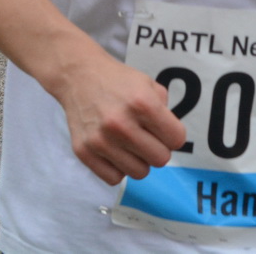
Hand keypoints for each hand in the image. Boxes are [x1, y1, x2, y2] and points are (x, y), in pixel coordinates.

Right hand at [50, 50, 187, 184]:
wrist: (78, 76)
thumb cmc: (118, 81)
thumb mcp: (149, 84)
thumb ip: (166, 111)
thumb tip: (171, 139)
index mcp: (143, 103)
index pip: (176, 139)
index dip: (173, 134)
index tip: (163, 129)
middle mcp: (121, 124)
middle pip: (160, 159)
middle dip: (158, 148)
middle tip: (147, 136)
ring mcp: (101, 140)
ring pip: (139, 172)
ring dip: (139, 160)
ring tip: (130, 143)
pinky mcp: (84, 152)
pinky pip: (114, 178)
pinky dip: (118, 168)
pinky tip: (115, 151)